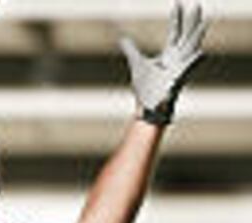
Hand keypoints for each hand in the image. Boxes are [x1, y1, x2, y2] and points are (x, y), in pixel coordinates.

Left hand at [119, 0, 206, 125]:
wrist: (147, 108)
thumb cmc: (145, 88)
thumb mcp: (137, 63)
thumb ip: (131, 49)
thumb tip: (122, 38)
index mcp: (169, 54)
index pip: (174, 32)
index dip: (176, 18)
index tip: (178, 3)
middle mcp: (177, 59)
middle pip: (187, 35)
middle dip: (191, 21)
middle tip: (196, 4)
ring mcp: (179, 69)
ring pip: (191, 48)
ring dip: (197, 36)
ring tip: (204, 22)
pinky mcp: (178, 80)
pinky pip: (188, 69)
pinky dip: (194, 61)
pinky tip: (201, 53)